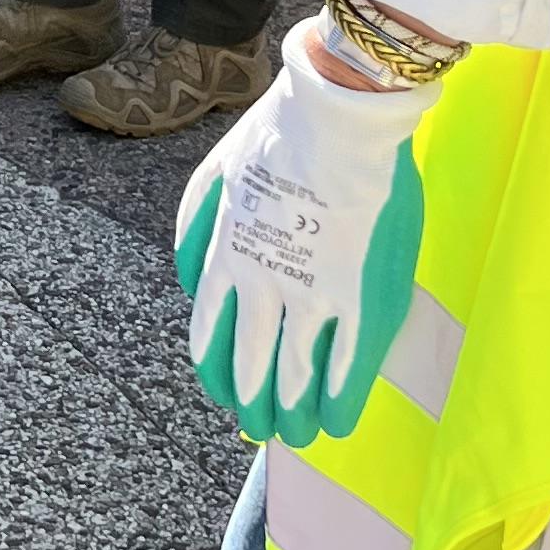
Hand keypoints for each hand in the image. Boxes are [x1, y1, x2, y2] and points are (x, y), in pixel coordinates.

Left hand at [172, 23, 431, 444]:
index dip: (218, 371)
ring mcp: (312, 296)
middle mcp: (260, 288)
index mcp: (224, 260)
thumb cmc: (277, 136)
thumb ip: (196, 231)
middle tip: (261, 427)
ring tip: (300, 434)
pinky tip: (340, 420)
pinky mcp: (360, 296)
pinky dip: (340, 398)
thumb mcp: (212, 179)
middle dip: (253, 405)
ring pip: (295, 376)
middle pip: (250, 367)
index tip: (224, 392)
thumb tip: (189, 279)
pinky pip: (346, 365)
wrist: (337, 116)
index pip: (210, 336)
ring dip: (294, 413)